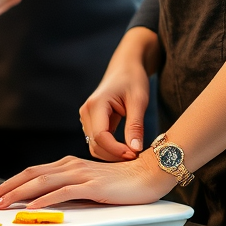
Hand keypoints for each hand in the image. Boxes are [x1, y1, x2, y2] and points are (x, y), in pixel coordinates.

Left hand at [0, 150, 174, 209]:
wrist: (148, 174)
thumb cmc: (121, 184)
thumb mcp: (89, 186)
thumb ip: (70, 191)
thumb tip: (48, 205)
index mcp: (66, 165)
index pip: (31, 173)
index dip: (10, 184)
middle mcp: (69, 166)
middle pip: (29, 175)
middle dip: (5, 189)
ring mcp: (79, 173)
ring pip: (40, 182)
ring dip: (17, 194)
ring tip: (1, 205)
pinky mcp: (92, 185)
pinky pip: (63, 192)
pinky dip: (45, 200)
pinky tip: (32, 208)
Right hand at [80, 27, 159, 161]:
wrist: (125, 68)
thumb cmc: (133, 80)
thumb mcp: (138, 101)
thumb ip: (135, 126)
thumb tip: (135, 150)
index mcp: (96, 104)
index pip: (101, 136)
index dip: (117, 150)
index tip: (135, 155)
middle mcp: (87, 112)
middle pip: (96, 144)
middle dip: (115, 155)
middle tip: (137, 157)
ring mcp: (87, 117)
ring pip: (95, 146)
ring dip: (112, 154)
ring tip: (132, 153)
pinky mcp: (92, 122)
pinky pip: (98, 141)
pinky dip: (110, 149)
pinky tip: (126, 148)